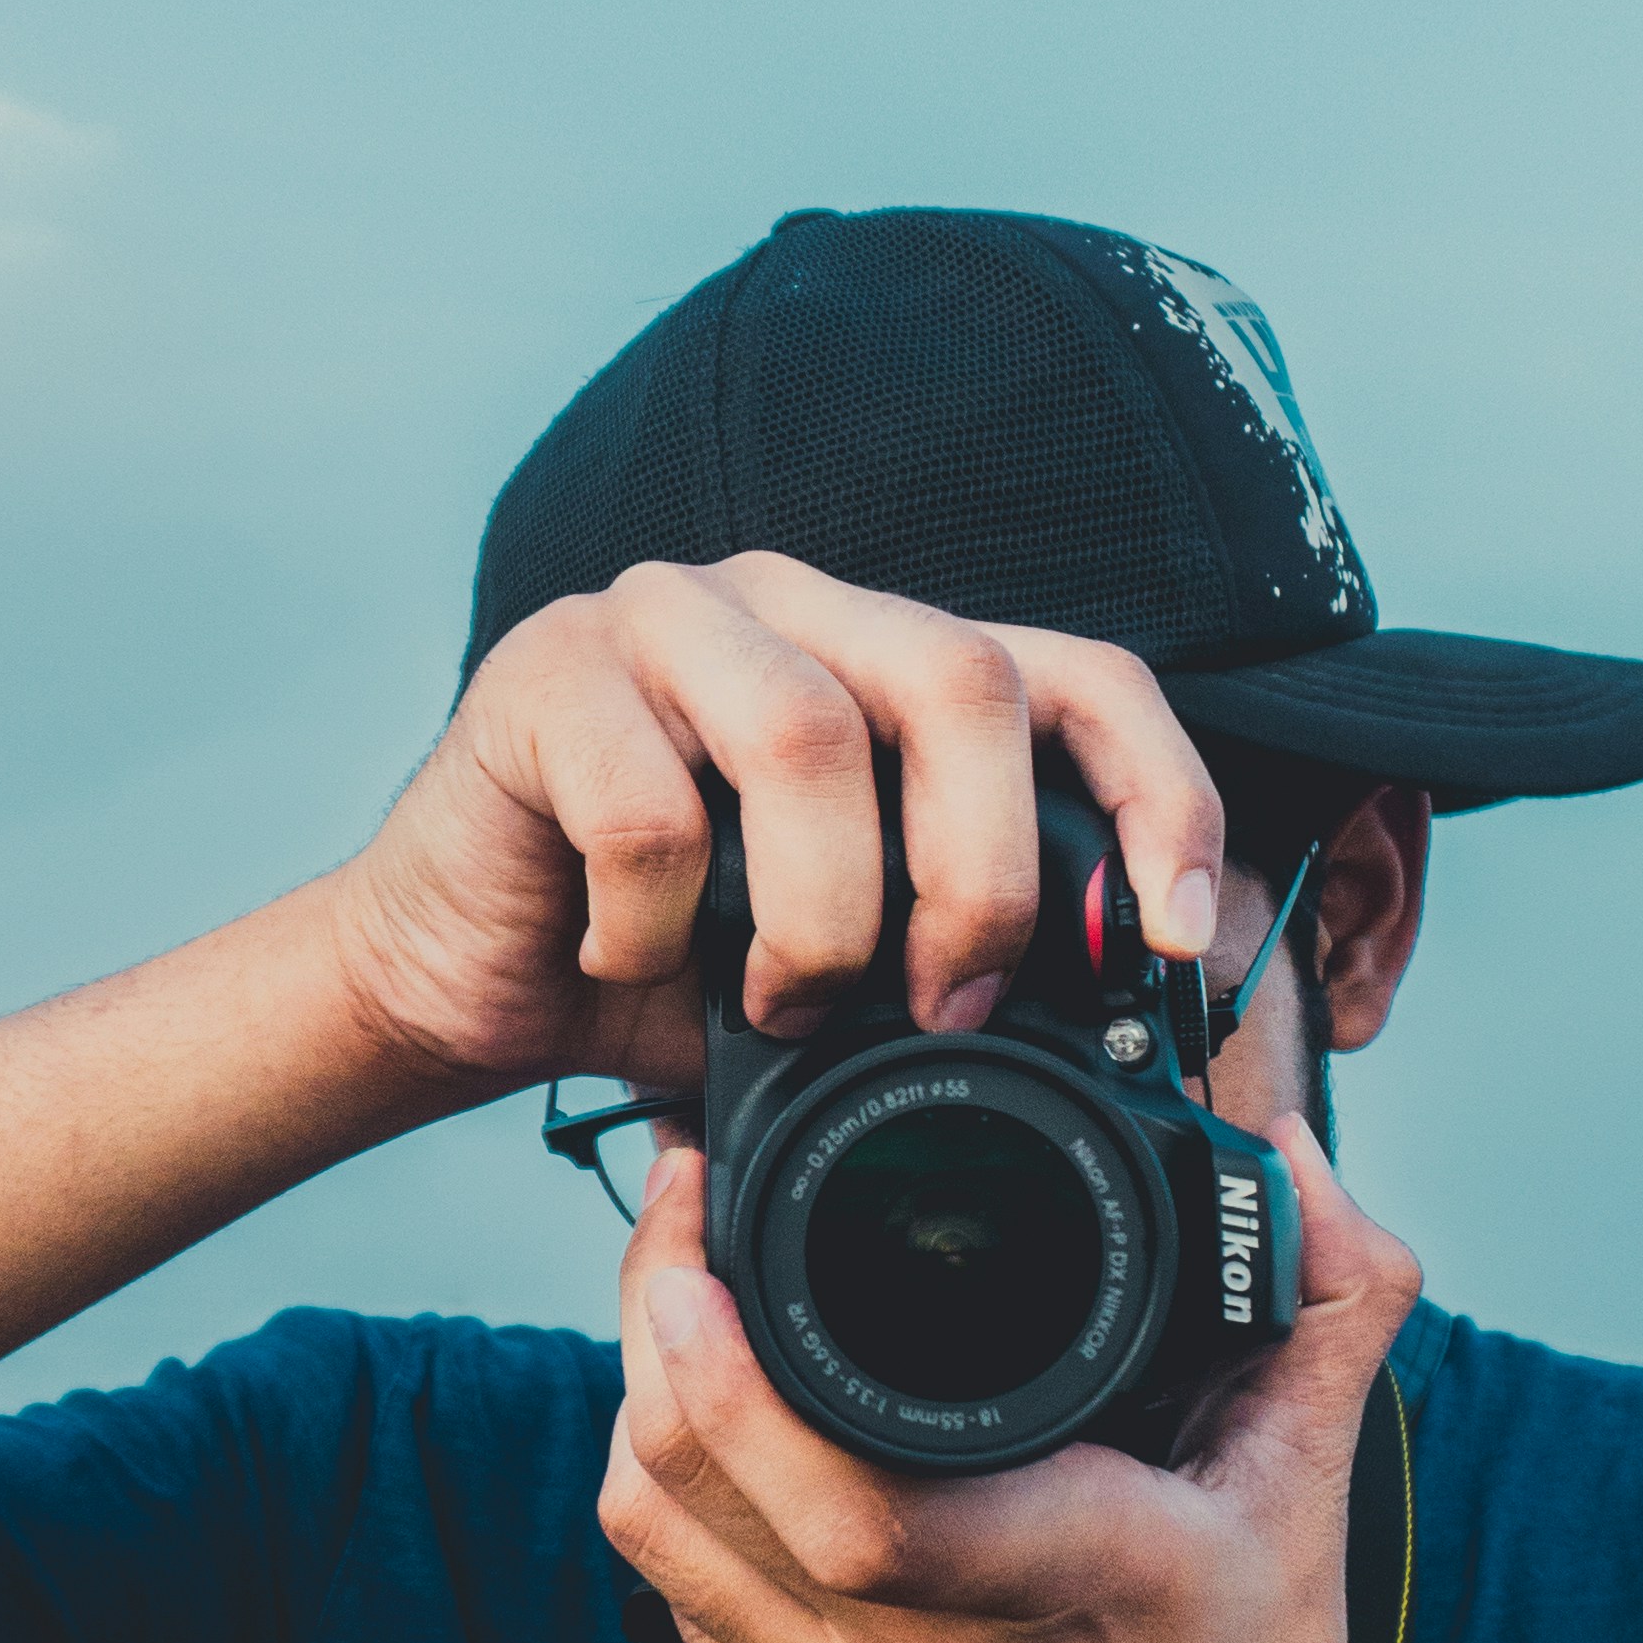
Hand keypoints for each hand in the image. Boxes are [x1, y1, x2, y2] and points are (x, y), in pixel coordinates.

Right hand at [326, 556, 1235, 1108]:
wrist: (466, 973)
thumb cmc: (670, 965)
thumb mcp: (851, 972)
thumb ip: (956, 961)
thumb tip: (1101, 1034)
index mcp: (896, 660)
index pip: (1081, 678)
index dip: (1157, 794)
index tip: (1177, 937)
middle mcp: (799, 608)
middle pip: (959, 683)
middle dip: (980, 878)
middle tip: (942, 1006)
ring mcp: (670, 618)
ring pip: (806, 736)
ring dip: (816, 914)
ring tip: (778, 1005)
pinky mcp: (547, 669)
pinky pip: (642, 804)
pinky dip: (654, 924)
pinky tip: (624, 960)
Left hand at [597, 1117, 1426, 1642]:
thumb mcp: (1308, 1492)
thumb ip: (1330, 1305)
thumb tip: (1296, 1155)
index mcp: (1051, 1584)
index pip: (850, 1497)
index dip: (729, 1358)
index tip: (710, 1221)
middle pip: (693, 1483)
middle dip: (652, 1318)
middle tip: (679, 1213)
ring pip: (654, 1538)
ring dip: (637, 1403)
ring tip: (674, 1304)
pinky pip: (678, 1609)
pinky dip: (669, 1504)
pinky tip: (695, 1433)